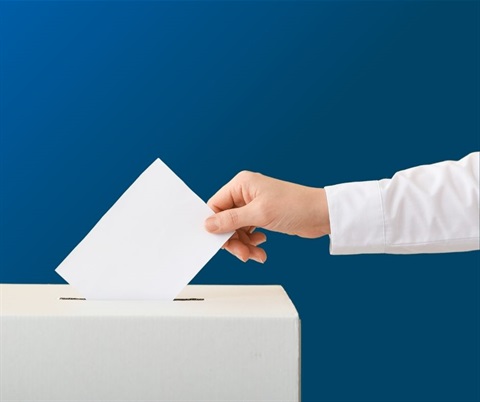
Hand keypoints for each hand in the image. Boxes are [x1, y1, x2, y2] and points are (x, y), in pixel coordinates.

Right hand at [204, 171, 330, 262]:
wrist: (321, 214)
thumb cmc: (296, 206)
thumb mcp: (259, 214)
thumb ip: (231, 220)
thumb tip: (208, 224)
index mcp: (242, 184)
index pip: (216, 205)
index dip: (216, 225)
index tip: (219, 242)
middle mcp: (246, 193)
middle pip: (225, 220)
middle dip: (233, 239)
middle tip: (242, 254)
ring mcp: (254, 205)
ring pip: (236, 229)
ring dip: (244, 244)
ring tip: (255, 254)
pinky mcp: (262, 216)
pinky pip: (248, 232)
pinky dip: (252, 243)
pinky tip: (261, 247)